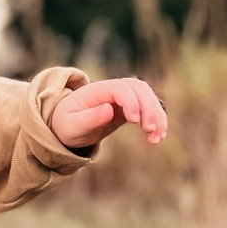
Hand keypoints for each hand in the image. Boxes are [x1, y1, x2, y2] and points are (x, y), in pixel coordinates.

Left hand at [50, 76, 167, 151]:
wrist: (67, 125)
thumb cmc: (67, 125)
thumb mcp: (73, 125)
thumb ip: (89, 118)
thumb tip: (109, 110)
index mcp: (97, 90)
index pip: (120, 88)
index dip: (130, 101)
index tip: (134, 121)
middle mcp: (113, 89)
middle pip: (139, 89)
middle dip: (148, 108)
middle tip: (150, 130)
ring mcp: (123, 97)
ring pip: (147, 97)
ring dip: (156, 116)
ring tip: (156, 138)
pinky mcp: (130, 107)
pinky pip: (148, 109)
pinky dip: (156, 121)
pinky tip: (158, 137)